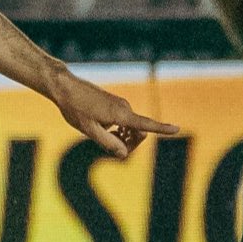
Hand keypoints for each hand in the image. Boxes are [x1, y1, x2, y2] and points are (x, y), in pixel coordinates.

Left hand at [47, 69, 181, 159]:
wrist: (65, 87)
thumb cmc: (75, 108)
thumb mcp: (89, 130)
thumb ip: (108, 143)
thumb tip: (124, 154)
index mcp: (120, 114)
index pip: (146, 124)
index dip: (162, 129)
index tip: (177, 129)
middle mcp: (124, 108)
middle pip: (139, 133)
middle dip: (130, 144)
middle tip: (109, 148)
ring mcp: (120, 105)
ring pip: (131, 128)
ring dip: (122, 138)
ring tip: (101, 136)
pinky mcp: (115, 104)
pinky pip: (124, 122)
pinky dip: (118, 130)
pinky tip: (102, 130)